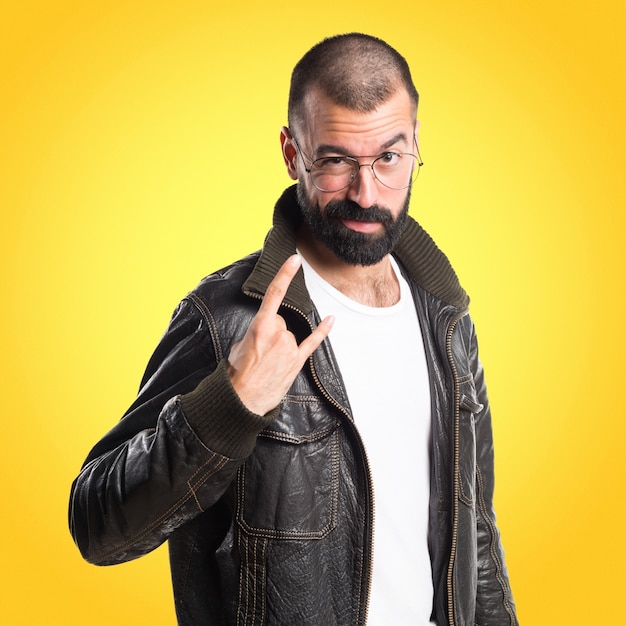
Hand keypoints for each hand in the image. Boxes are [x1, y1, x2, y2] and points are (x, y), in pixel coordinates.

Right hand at [227, 255, 333, 415]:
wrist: (241, 400)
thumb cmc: (237, 374)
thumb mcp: (239, 345)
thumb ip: (256, 331)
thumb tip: (265, 332)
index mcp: (260, 326)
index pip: (274, 294)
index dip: (285, 274)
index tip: (294, 260)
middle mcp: (278, 333)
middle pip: (280, 320)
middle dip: (271, 332)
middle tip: (259, 352)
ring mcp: (289, 347)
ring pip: (289, 334)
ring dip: (280, 344)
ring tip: (267, 362)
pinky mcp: (297, 361)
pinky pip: (312, 342)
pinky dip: (322, 331)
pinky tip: (330, 320)